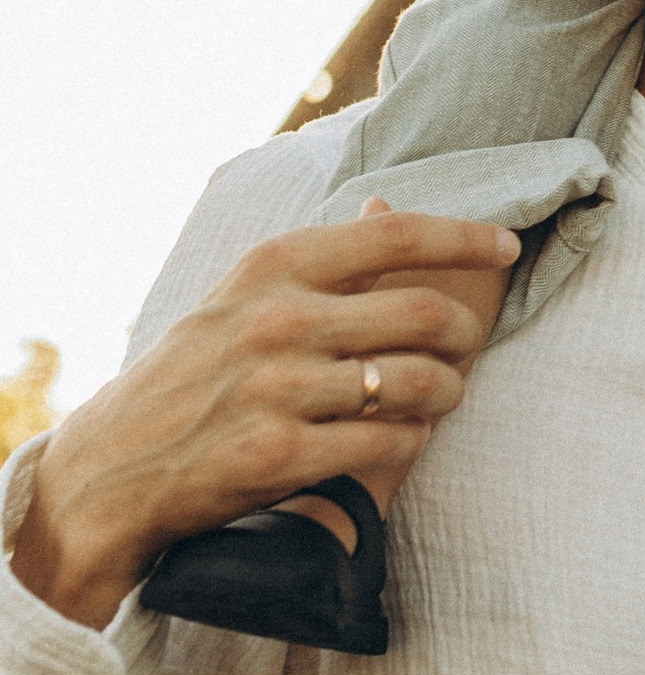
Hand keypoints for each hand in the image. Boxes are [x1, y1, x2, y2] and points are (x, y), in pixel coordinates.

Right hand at [14, 213, 518, 630]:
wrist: (109, 469)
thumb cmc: (187, 379)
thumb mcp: (238, 299)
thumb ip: (315, 262)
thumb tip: (388, 204)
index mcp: (271, 268)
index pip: (394, 234)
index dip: (464, 235)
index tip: (504, 243)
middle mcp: (278, 321)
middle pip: (424, 313)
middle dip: (463, 334)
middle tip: (465, 347)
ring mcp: (279, 390)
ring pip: (419, 383)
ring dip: (446, 393)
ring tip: (440, 397)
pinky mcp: (281, 457)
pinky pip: (390, 443)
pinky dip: (410, 442)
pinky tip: (401, 440)